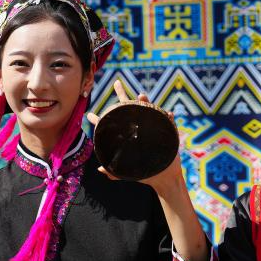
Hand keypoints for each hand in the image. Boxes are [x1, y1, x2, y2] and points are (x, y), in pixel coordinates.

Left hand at [86, 80, 185, 195]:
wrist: (162, 176)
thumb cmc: (144, 173)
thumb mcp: (127, 172)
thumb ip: (114, 172)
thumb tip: (100, 170)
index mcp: (128, 137)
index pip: (113, 124)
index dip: (102, 119)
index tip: (92, 113)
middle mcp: (138, 128)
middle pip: (129, 108)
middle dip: (122, 95)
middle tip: (116, 84)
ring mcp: (153, 129)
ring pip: (148, 111)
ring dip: (146, 101)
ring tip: (141, 95)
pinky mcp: (166, 133)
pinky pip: (169, 123)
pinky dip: (168, 118)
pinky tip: (168, 113)